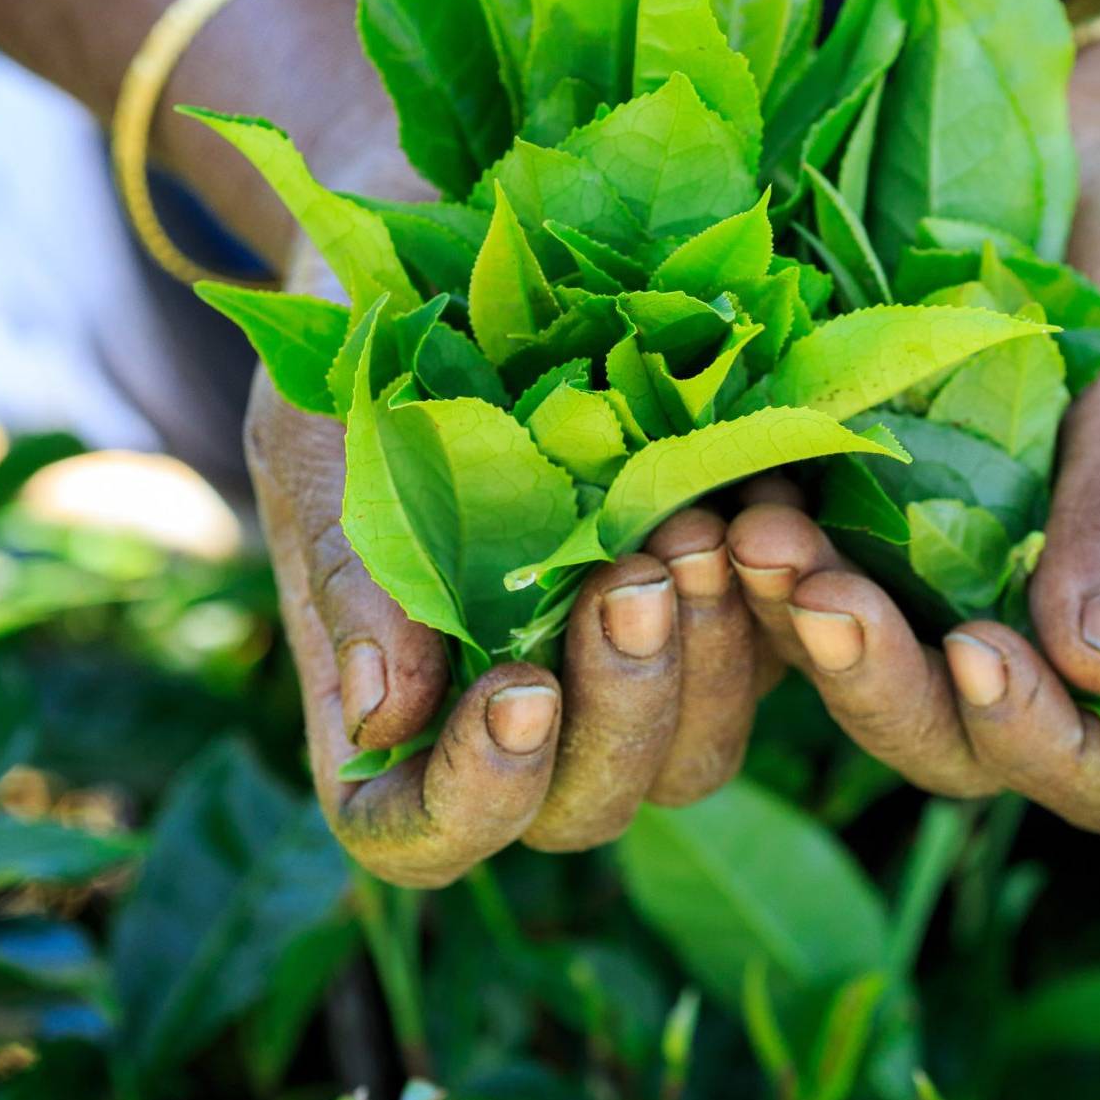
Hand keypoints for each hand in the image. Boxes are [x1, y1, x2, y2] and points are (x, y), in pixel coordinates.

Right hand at [251, 244, 773, 884]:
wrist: (455, 267)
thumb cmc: (358, 363)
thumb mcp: (323, 446)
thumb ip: (349, 576)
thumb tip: (383, 720)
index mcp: (399, 710)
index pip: (423, 833)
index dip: (474, 799)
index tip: (519, 690)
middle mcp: (521, 718)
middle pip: (585, 809)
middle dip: (622, 710)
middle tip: (633, 580)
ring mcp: (628, 672)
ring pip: (694, 757)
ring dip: (710, 661)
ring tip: (700, 530)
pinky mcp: (720, 612)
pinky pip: (771, 660)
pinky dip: (776, 602)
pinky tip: (767, 512)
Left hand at [733, 38, 1099, 831]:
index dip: (1046, 744)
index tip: (983, 652)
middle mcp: (1044, 629)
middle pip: (964, 744)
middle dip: (887, 690)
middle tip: (822, 599)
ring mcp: (950, 581)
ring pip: (871, 675)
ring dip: (809, 631)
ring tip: (755, 538)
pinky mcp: (870, 516)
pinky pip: (814, 577)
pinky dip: (771, 562)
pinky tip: (732, 501)